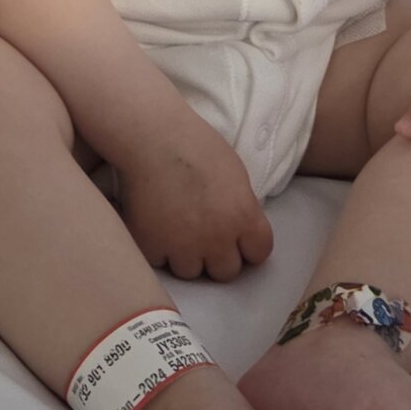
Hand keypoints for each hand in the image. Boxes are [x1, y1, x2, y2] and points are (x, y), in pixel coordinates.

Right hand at [116, 115, 273, 282]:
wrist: (152, 137)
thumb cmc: (196, 144)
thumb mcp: (235, 175)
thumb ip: (241, 207)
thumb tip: (239, 227)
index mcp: (243, 218)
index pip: (259, 253)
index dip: (249, 246)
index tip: (238, 239)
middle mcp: (216, 239)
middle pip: (226, 272)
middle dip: (218, 256)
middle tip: (204, 235)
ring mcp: (182, 247)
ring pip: (191, 272)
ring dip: (186, 256)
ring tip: (176, 231)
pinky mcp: (151, 247)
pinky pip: (159, 261)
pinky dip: (158, 248)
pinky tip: (155, 226)